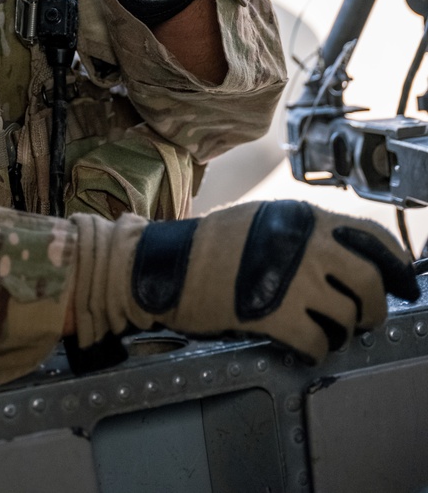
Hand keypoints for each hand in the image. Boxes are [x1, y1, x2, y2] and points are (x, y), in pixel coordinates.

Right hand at [71, 200, 419, 364]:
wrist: (164, 266)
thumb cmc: (208, 246)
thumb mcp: (261, 221)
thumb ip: (302, 233)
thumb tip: (347, 257)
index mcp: (302, 217)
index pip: (371, 237)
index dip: (396, 264)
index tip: (404, 282)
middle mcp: (303, 244)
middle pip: (369, 282)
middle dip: (373, 307)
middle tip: (364, 318)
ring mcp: (290, 280)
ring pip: (347, 317)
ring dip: (340, 331)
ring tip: (321, 330)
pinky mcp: (274, 316)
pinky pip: (317, 344)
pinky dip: (313, 350)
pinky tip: (298, 344)